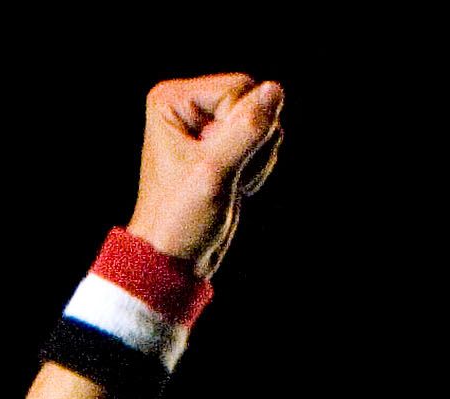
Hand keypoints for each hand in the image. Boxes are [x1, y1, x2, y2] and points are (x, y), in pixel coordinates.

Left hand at [128, 72, 287, 279]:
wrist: (173, 259)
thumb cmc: (180, 219)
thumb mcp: (214, 172)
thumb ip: (247, 129)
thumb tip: (276, 91)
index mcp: (173, 99)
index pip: (238, 88)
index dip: (241, 127)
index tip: (215, 163)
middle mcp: (188, 105)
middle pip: (253, 100)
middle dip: (251, 142)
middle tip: (225, 174)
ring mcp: (207, 124)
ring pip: (262, 122)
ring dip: (255, 158)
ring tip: (227, 182)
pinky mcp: (223, 145)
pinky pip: (262, 141)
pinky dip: (256, 167)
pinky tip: (234, 186)